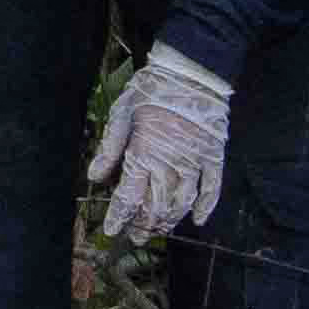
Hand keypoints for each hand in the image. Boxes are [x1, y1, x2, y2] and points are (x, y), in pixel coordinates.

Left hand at [86, 43, 234, 245]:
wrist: (193, 71)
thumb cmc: (152, 88)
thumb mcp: (122, 112)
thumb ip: (109, 148)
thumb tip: (94, 178)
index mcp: (144, 153)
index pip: (128, 196)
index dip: (119, 217)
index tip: (112, 230)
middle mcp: (170, 164)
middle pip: (154, 206)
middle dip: (142, 225)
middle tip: (134, 237)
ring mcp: (195, 162)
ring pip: (181, 203)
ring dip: (168, 221)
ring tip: (157, 230)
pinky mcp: (213, 156)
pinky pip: (212, 189)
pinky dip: (205, 207)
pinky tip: (196, 221)